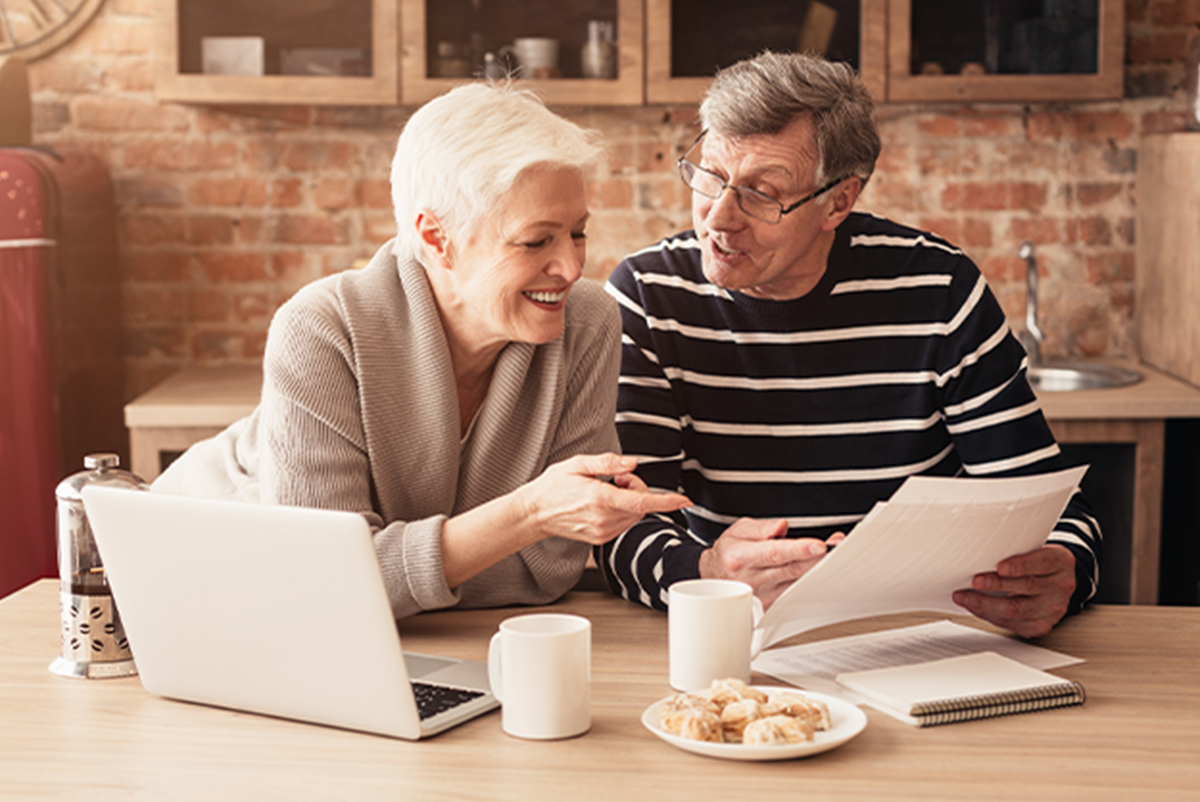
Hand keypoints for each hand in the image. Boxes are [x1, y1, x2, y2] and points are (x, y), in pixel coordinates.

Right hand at [519, 453, 691, 546]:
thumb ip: (607, 462)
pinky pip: (624, 523)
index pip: (641, 502)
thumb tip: (632, 463)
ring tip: (606, 490)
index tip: (684, 500)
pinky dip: (622, 511)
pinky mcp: (601, 538)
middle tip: (616, 478)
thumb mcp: (577, 464)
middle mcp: (603, 519)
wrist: (535, 513)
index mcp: (599, 499)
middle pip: (641, 506)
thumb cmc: (553, 486)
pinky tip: (603, 503)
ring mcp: (602, 532)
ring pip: (635, 515)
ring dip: (630, 501)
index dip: (666, 501)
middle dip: (637, 489)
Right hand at [698, 519, 845, 608]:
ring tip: (835, 555)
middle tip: (838, 548)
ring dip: (818, 570)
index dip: (798, 549)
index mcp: (741, 557)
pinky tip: (822, 572)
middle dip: (817, 558)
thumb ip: (761, 528)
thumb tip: (781, 526)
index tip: (818, 545)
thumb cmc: (728, 553)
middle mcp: (752, 578)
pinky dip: (811, 583)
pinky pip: (796, 594)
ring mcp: (762, 595)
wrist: (714, 579)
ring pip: (797, 583)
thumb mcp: (738, 531)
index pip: (774, 553)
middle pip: (792, 569)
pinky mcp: (770, 606)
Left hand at [952, 544, 1075, 638]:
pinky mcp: (1041, 625)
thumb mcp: (1034, 548)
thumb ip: (1015, 549)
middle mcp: (1060, 587)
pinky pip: (1011, 624)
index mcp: (1060, 562)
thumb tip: (979, 551)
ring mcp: (1053, 609)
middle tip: (975, 581)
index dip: (1020, 566)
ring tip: (964, 597)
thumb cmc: (1038, 561)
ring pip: (1016, 611)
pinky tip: (974, 607)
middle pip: (1027, 587)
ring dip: (985, 604)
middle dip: (996, 585)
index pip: (1042, 563)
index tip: (1000, 566)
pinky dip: (988, 615)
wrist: (1057, 581)